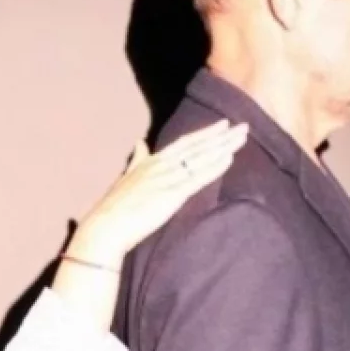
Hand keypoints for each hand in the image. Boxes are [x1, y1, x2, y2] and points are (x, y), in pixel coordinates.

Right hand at [66, 120, 248, 267]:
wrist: (107, 225)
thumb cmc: (114, 206)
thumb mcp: (126, 176)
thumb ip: (137, 159)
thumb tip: (140, 143)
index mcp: (151, 161)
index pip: (184, 143)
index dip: (205, 133)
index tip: (222, 125)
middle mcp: (162, 165)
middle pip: (197, 146)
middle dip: (221, 136)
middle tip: (243, 126)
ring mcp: (168, 178)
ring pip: (201, 158)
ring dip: (224, 146)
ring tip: (242, 137)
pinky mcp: (172, 194)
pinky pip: (198, 177)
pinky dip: (215, 166)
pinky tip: (229, 158)